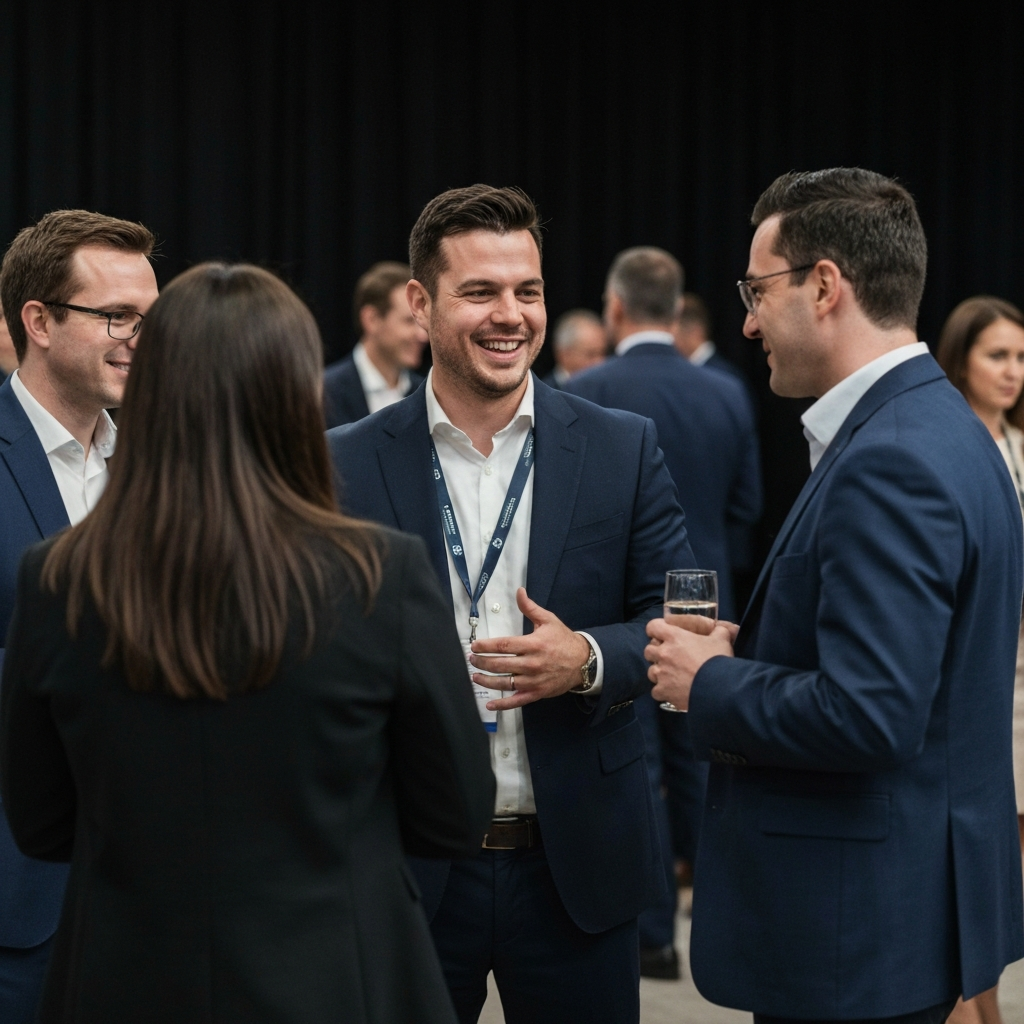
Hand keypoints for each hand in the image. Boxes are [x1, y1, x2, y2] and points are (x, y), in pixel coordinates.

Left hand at [469, 588, 589, 709]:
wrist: (584, 662)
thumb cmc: (563, 640)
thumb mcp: (548, 620)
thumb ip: (530, 608)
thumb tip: (519, 592)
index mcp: (533, 644)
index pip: (503, 645)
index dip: (486, 646)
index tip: (475, 646)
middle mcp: (532, 663)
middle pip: (500, 664)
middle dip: (482, 662)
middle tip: (472, 659)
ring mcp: (534, 681)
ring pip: (505, 684)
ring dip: (487, 681)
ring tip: (476, 676)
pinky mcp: (537, 693)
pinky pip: (517, 701)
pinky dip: (503, 705)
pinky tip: (490, 705)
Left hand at [644, 618, 737, 710]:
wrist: (720, 688)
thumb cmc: (718, 660)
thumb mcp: (722, 639)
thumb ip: (718, 631)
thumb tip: (720, 629)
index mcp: (674, 637)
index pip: (653, 627)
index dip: (656, 629)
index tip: (662, 633)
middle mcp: (663, 654)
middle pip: (648, 650)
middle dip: (656, 652)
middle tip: (669, 656)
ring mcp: (661, 674)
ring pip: (651, 671)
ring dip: (659, 672)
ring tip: (671, 676)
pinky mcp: (663, 691)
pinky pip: (656, 691)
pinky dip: (663, 691)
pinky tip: (673, 692)